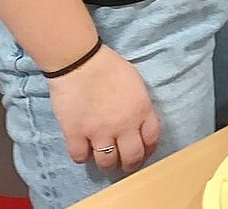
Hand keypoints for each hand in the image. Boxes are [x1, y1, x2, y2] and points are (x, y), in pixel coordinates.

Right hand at [49, 46, 159, 170]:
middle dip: (130, 165)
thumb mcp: (136, 84)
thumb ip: (139, 105)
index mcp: (141, 110)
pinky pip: (80, 156)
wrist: (80, 62)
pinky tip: (83, 151)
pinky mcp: (75, 133)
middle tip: (125, 166)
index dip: (149, 150)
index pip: (152, 139)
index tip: (144, 152)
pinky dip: (82, 157)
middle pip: (132, 157)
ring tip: (105, 162)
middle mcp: (123, 125)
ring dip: (107, 165)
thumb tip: (138, 121)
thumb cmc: (109, 66)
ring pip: (107, 161)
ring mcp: (99, 131)